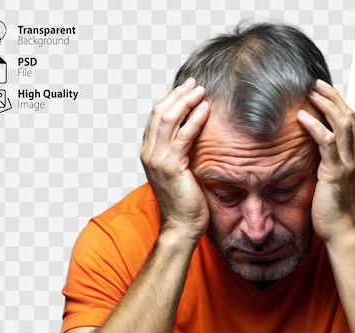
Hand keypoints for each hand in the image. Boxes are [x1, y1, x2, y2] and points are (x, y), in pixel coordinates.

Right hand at [140, 78, 210, 240]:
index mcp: (149, 153)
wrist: (181, 227)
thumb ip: (181, 154)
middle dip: (178, 95)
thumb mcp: (181, 173)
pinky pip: (183, 136)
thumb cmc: (185, 204)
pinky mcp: (171, 167)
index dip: (171, 100)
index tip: (187, 89)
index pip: (157, 118)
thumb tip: (194, 137)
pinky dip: (194, 120)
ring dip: (185, 101)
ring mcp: (158, 159)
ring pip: (168, 119)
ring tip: (200, 90)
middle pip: (160, 113)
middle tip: (194, 83)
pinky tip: (205, 109)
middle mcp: (149, 153)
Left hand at [297, 81, 354, 244]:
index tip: (323, 92)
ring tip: (310, 93)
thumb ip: (327, 164)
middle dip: (333, 97)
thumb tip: (313, 154)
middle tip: (315, 83)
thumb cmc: (334, 211)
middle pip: (348, 117)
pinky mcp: (335, 173)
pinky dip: (315, 127)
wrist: (342, 232)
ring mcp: (348, 164)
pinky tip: (303, 117)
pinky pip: (326, 143)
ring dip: (325, 105)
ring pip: (341, 125)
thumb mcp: (332, 182)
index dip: (339, 104)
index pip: (351, 123)